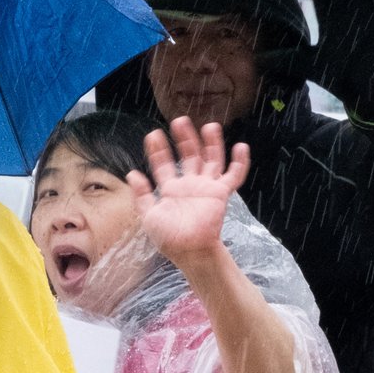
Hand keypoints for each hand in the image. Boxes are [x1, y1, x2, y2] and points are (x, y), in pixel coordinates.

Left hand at [130, 116, 247, 267]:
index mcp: (171, 189)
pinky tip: (241, 147)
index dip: (158, 150)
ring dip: (211, 143)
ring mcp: (206, 187)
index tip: (152, 135)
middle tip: (179, 121)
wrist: (189, 251)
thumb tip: (132, 173)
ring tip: (209, 126)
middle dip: (184, 138)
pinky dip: (240, 162)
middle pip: (189, 155)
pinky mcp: (221, 193)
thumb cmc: (168, 239)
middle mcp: (189, 184)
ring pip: (211, 159)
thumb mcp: (148, 216)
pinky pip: (234, 175)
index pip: (164, 164)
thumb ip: (141, 194)